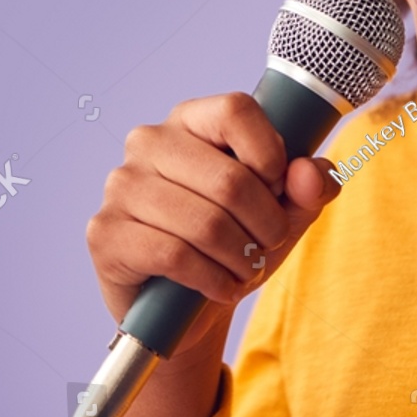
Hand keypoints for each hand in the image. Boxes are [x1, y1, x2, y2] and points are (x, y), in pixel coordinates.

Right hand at [86, 91, 344, 356]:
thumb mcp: (282, 215)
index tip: (278, 188)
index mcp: (189, 120)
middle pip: (230, 179)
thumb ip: (308, 188)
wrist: (179, 306)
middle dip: (265, 225)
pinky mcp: (106, 233)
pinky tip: (219, 286)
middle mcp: (148, 143)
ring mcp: (121, 186)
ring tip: (245, 269)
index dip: (270, 153)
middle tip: (266, 246)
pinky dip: (212, 280)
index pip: (236, 110)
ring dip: (241, 259)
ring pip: (206, 223)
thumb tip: (311, 173)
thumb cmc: (231, 244)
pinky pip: (174, 256)